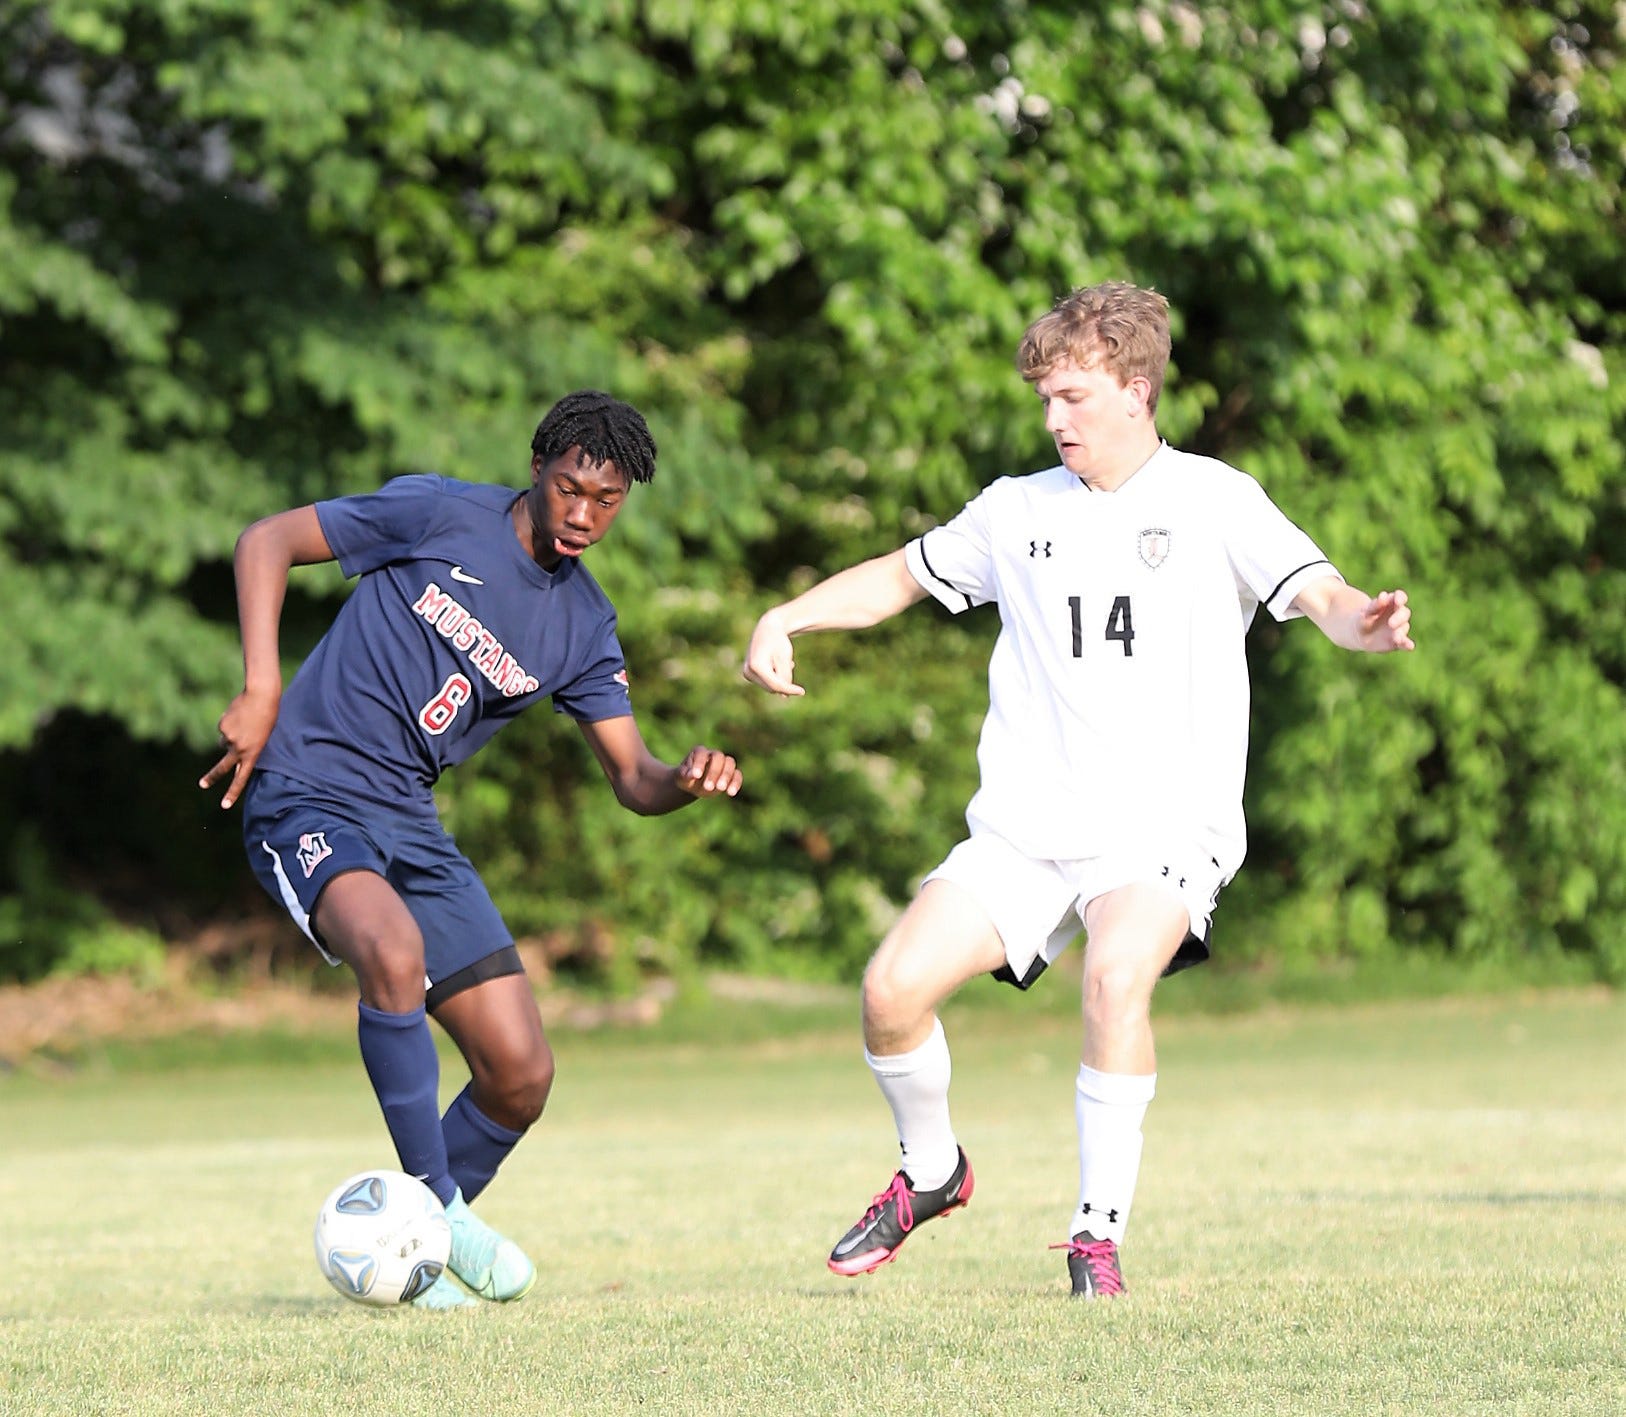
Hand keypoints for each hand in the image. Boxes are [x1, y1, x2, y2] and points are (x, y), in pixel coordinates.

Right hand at [198, 687, 279, 808]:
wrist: (261, 696)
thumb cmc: (268, 716)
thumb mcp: (262, 737)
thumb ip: (246, 747)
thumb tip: (224, 748)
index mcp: (253, 753)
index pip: (241, 778)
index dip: (233, 792)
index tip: (224, 805)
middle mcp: (239, 749)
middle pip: (223, 767)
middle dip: (212, 777)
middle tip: (202, 785)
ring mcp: (229, 738)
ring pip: (224, 742)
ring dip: (230, 736)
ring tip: (244, 724)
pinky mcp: (222, 726)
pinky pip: (223, 729)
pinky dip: (229, 724)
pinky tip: (238, 716)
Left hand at [675, 745, 742, 798]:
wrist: (693, 784)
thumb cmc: (685, 778)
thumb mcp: (680, 777)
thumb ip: (684, 775)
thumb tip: (692, 775)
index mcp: (699, 752)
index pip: (701, 753)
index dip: (700, 763)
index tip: (696, 775)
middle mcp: (713, 755)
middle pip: (719, 757)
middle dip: (714, 772)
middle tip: (707, 787)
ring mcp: (723, 764)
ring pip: (730, 763)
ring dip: (726, 776)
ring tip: (720, 789)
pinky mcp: (731, 774)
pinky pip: (737, 775)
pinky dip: (736, 783)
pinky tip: (731, 793)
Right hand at [742, 610, 803, 696]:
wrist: (767, 628)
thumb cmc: (777, 640)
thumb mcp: (785, 657)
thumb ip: (785, 676)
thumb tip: (784, 696)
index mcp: (756, 666)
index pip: (775, 685)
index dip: (790, 690)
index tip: (802, 692)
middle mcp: (748, 671)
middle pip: (772, 687)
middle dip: (784, 680)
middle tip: (790, 664)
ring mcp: (747, 673)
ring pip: (770, 686)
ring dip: (780, 677)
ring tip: (783, 661)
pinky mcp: (749, 674)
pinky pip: (767, 682)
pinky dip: (775, 675)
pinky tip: (777, 663)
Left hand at [1358, 589, 1414, 651]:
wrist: (1358, 635)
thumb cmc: (1362, 619)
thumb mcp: (1365, 612)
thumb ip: (1374, 605)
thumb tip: (1384, 595)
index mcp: (1391, 603)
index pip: (1400, 597)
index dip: (1400, 598)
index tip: (1397, 601)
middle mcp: (1398, 614)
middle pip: (1404, 613)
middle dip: (1399, 618)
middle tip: (1390, 624)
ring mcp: (1399, 628)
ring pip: (1404, 628)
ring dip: (1400, 632)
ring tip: (1396, 638)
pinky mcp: (1398, 641)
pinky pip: (1404, 642)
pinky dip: (1407, 644)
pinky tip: (1410, 647)